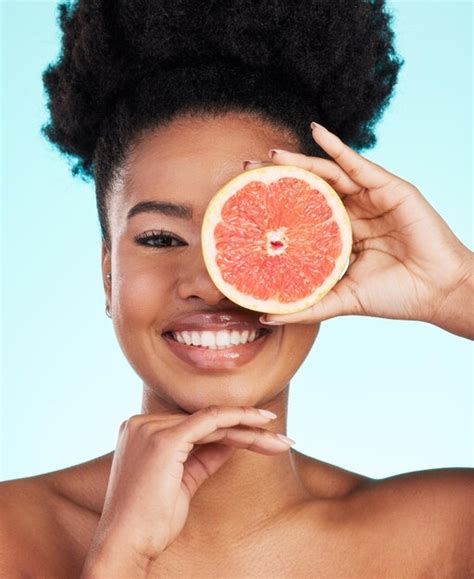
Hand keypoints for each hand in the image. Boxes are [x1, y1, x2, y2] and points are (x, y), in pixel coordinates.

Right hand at [81, 406, 292, 575]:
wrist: (123, 548)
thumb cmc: (149, 524)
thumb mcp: (182, 483)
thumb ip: (204, 457)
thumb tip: (232, 441)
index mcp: (141, 431)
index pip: (195, 425)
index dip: (231, 429)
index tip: (262, 436)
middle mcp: (142, 423)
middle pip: (206, 420)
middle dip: (247, 428)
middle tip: (282, 439)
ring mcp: (151, 428)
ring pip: (213, 421)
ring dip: (251, 430)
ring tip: (282, 442)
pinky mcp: (164, 439)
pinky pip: (210, 422)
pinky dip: (239, 423)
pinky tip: (262, 430)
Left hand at [244, 122, 472, 335]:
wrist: (437, 292)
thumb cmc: (394, 296)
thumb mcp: (341, 300)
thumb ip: (306, 306)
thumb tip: (264, 317)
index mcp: (341, 235)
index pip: (301, 214)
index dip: (274, 206)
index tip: (243, 202)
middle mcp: (352, 213)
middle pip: (309, 188)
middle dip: (278, 178)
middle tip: (246, 170)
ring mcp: (370, 198)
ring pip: (328, 173)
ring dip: (299, 160)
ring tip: (271, 155)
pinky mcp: (389, 187)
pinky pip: (357, 163)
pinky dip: (336, 146)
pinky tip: (315, 130)